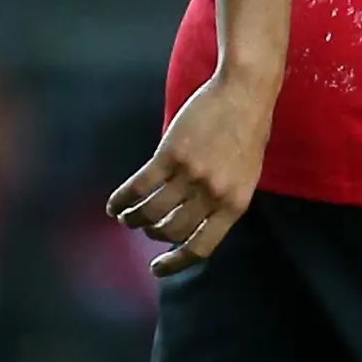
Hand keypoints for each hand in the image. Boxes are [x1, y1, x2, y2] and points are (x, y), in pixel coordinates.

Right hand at [109, 70, 277, 275]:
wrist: (244, 92)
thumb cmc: (247, 133)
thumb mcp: (245, 176)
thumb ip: (222, 201)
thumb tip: (191, 226)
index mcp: (235, 205)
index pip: (201, 248)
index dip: (176, 263)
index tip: (156, 268)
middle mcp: (213, 194)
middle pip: (170, 231)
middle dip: (153, 234)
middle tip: (145, 228)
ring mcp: (191, 174)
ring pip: (151, 212)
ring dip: (134, 219)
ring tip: (127, 218)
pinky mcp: (170, 154)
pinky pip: (139, 186)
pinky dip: (122, 199)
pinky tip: (114, 204)